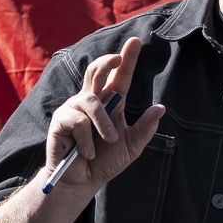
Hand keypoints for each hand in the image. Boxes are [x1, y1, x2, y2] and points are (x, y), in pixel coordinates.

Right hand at [43, 38, 164, 191]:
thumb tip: (161, 107)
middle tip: (117, 59)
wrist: (83, 181)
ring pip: (92, 102)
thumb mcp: (131, 147)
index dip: (127, 59)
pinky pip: (78, 121)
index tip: (136, 41)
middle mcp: (91, 100)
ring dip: (103, 124)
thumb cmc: (105, 161)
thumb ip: (145, 129)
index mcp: (110, 103)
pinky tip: (86, 152)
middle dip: (108, 61)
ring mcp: (74, 108)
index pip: (120, 77)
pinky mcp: (61, 120)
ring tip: (108, 142)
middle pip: (98, 70)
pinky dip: (87, 140)